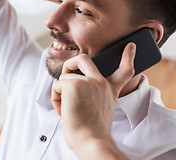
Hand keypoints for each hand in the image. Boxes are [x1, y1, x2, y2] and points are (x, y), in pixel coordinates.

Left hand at [51, 42, 135, 158]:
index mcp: (110, 90)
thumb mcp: (100, 109)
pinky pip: (56, 86)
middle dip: (71, 62)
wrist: (90, 140)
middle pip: (83, 59)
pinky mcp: (73, 84)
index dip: (128, 57)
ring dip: (61, 94)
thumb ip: (92, 94)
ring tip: (68, 110)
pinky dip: (55, 99)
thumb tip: (70, 84)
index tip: (130, 46)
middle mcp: (101, 82)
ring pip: (64, 78)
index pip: (123, 70)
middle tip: (67, 71)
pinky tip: (64, 111)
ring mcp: (87, 81)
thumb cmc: (92, 130)